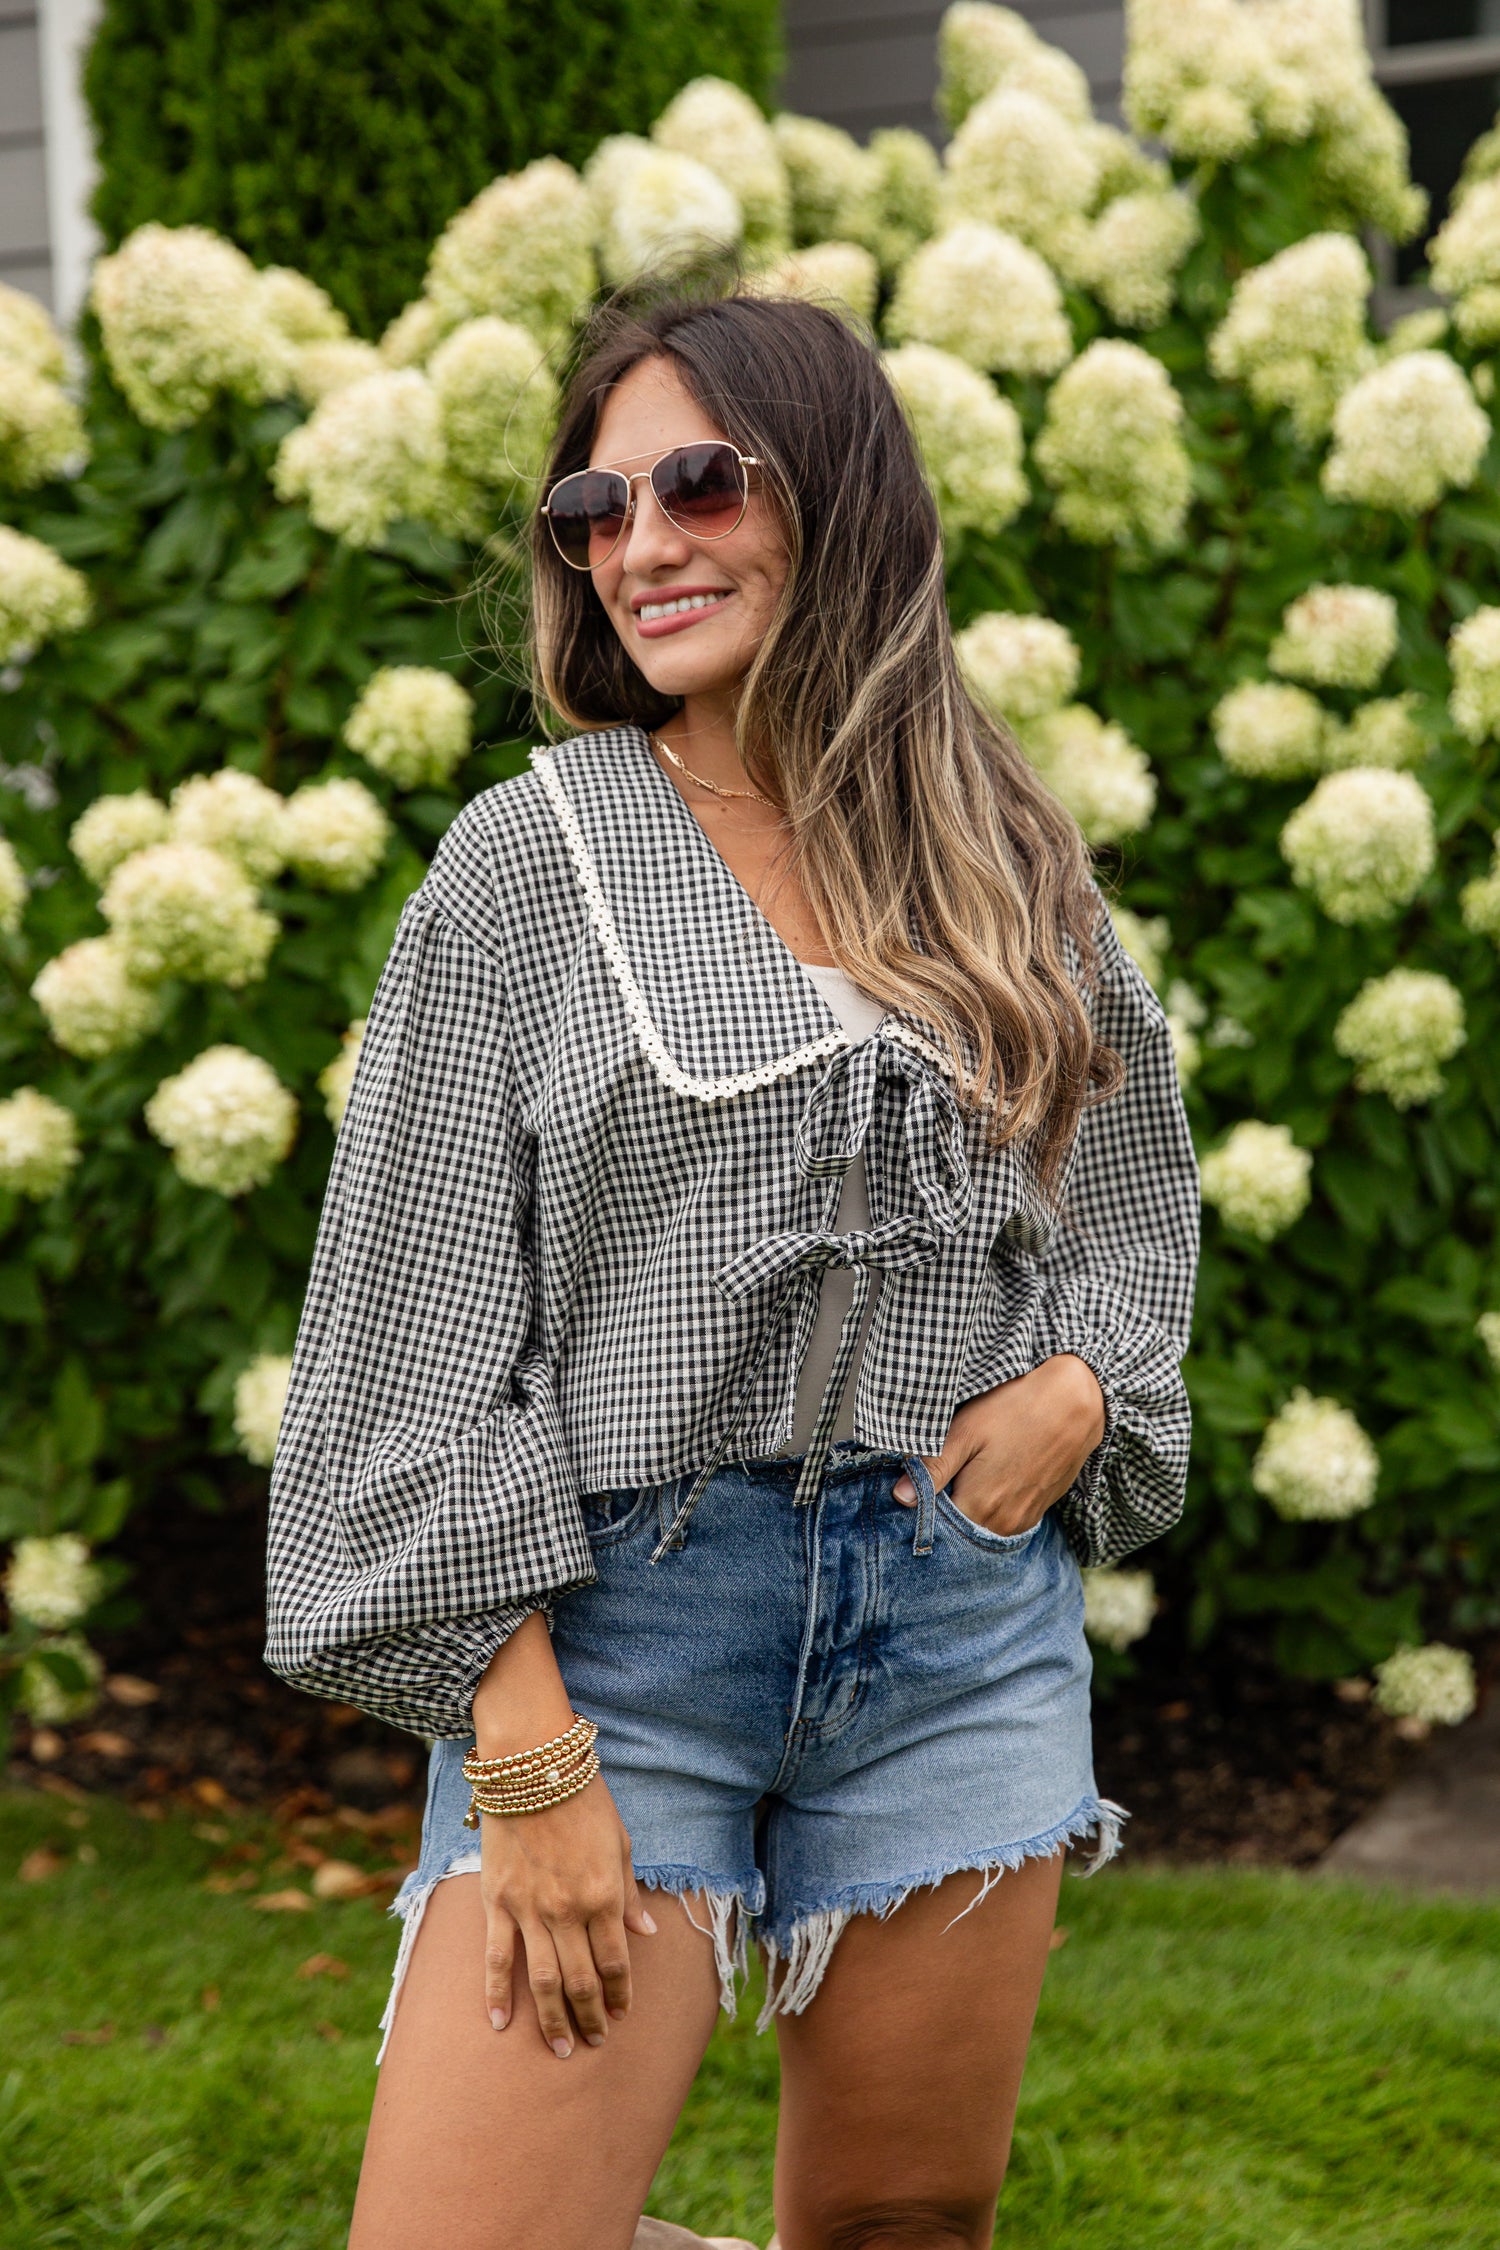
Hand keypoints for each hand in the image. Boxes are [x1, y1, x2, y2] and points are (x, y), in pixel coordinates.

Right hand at [470, 1611, 655, 2057]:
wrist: (532, 1765)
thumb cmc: (583, 1798)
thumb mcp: (620, 1842)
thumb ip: (629, 1892)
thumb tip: (646, 1934)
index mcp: (604, 1896)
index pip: (616, 1962)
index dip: (621, 1994)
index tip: (622, 2014)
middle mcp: (568, 1911)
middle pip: (582, 1981)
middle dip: (591, 2017)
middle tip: (595, 2044)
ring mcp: (529, 1910)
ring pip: (543, 1981)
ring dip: (554, 2020)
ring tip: (561, 2050)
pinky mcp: (497, 1902)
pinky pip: (497, 1958)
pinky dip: (498, 1994)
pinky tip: (502, 2024)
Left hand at [892, 1354, 1105, 1537]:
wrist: (1075, 1403)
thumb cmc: (1015, 1410)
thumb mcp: (965, 1432)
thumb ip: (932, 1469)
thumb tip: (901, 1498)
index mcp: (979, 1507)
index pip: (936, 1527)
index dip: (923, 1508)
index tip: (918, 1485)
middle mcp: (1004, 1523)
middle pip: (961, 1529)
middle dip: (945, 1510)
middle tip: (942, 1475)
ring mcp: (1026, 1518)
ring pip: (984, 1524)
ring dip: (971, 1507)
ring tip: (969, 1472)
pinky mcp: (1041, 1508)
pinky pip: (1006, 1518)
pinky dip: (993, 1505)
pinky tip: (993, 1475)